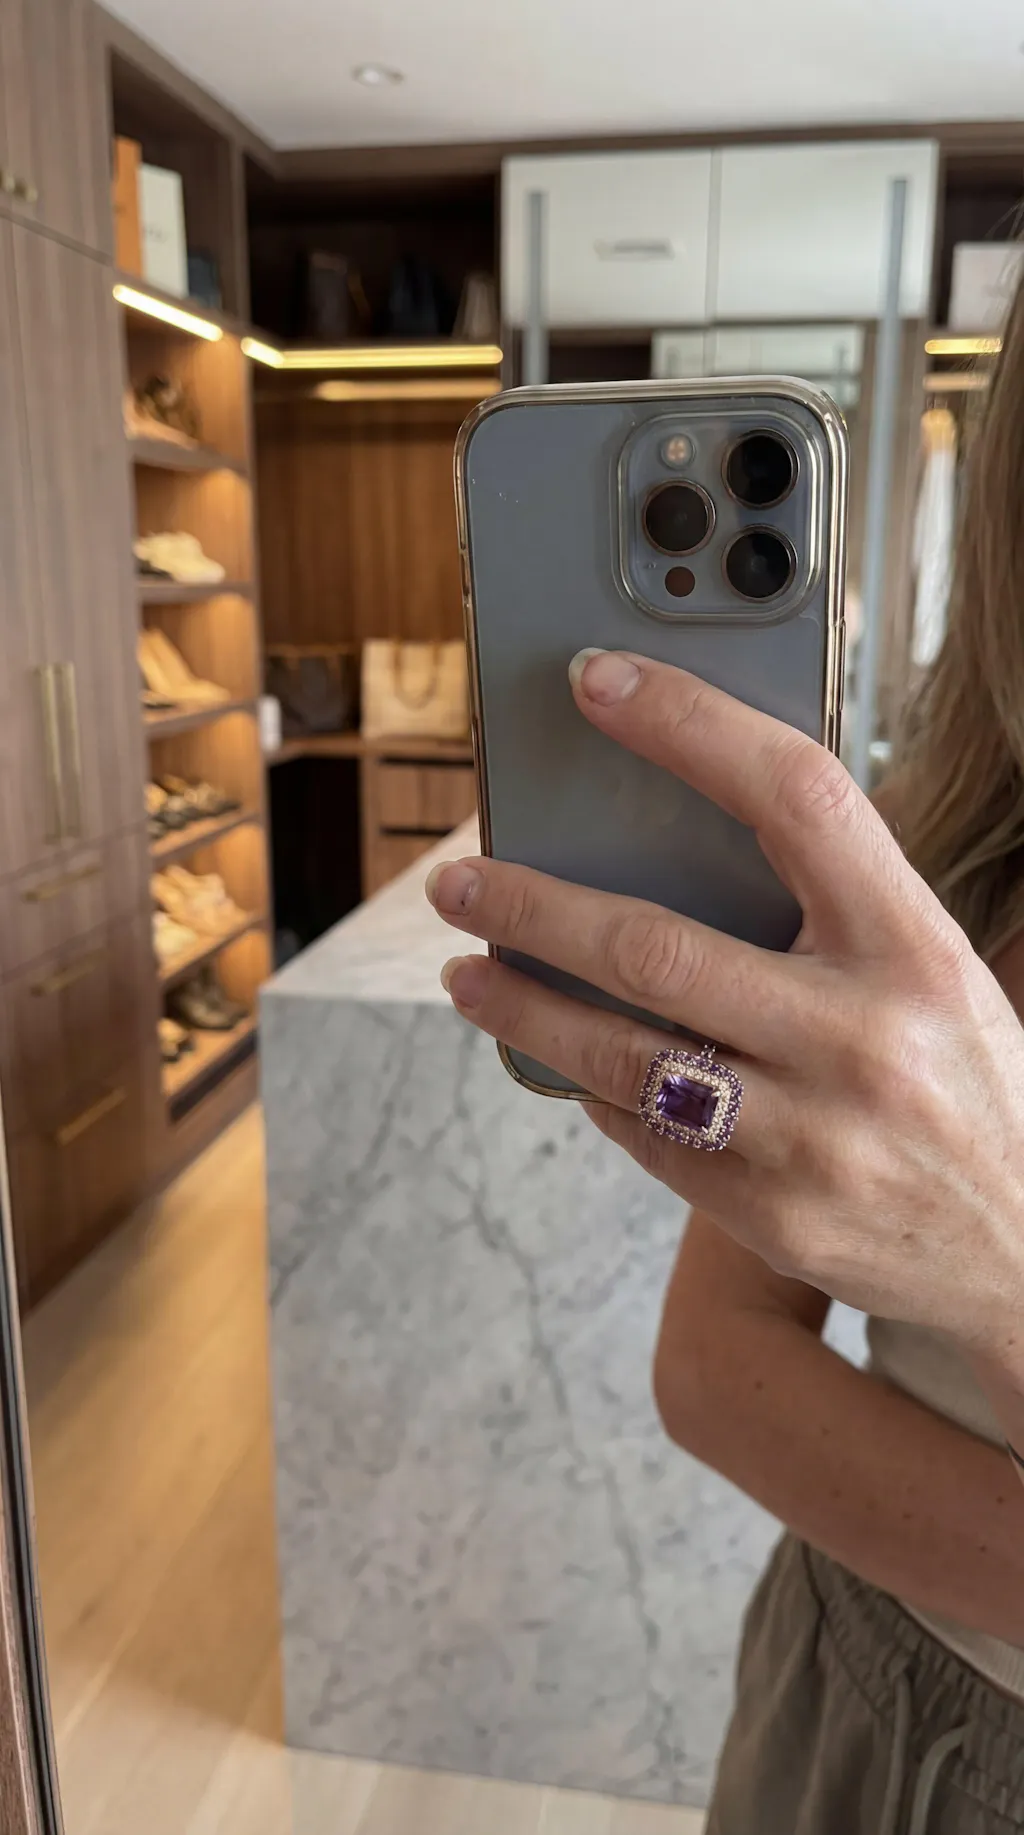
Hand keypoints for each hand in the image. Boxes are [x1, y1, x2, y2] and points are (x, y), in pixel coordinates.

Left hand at [425, 648, 1023, 1365]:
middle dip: (530, 907)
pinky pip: (645, 1134)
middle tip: (459, 880)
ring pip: (618, 1055)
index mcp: (914, 948)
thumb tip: (678, 832)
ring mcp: (812, 1136)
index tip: (598, 683)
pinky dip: (595, 1089)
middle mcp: (863, 1038)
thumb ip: (833, 910)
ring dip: (521, 1009)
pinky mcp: (771, 1215)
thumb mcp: (934, 973)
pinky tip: (569, 1062)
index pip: (793, 797)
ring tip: (468, 975)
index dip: (689, 725)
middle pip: (654, 945)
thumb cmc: (968, 1085)